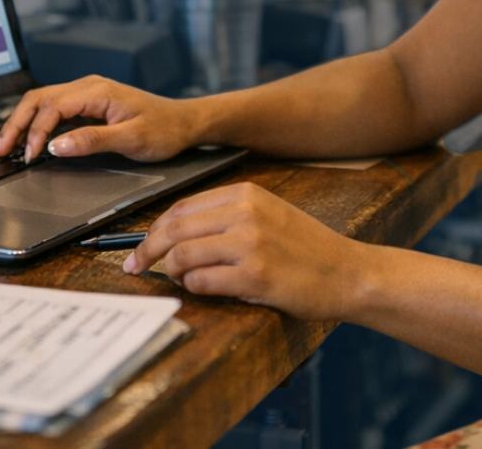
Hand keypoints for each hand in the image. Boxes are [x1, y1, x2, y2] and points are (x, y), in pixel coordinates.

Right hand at [0, 75, 198, 162]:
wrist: (184, 122)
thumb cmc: (163, 129)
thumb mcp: (131, 139)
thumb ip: (92, 141)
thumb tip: (55, 145)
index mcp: (97, 91)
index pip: (53, 107)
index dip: (35, 132)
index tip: (28, 157)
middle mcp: (88, 87)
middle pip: (38, 100)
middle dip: (14, 125)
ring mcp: (86, 94)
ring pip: (41, 103)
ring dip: (19, 123)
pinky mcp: (87, 104)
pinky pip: (53, 110)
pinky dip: (33, 124)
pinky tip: (23, 139)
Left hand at [123, 181, 364, 320]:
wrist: (346, 271)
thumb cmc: (304, 248)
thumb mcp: (267, 214)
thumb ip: (225, 217)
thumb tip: (172, 234)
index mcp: (246, 194)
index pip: (181, 208)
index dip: (153, 229)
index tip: (140, 246)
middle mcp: (246, 213)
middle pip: (175, 230)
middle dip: (146, 250)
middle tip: (134, 266)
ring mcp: (251, 244)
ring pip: (183, 256)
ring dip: (170, 272)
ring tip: (175, 279)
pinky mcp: (256, 276)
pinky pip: (202, 282)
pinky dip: (192, 288)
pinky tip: (199, 288)